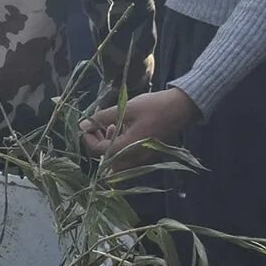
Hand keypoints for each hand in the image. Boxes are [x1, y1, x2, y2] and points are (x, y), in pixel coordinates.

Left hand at [82, 85, 197, 157]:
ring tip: (110, 124)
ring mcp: (142, 157)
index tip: (86, 125)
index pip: (100, 151)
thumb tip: (83, 125)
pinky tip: (121, 127)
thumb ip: (103, 118)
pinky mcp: (146, 153)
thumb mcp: (126, 108)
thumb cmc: (154, 106)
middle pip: (106, 159)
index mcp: (129, 147)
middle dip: (98, 142)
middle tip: (97, 125)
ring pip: (116, 159)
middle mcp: (135, 158)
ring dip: (108, 144)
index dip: (89, 138)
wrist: (182, 107)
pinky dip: (119, 144)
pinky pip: (127, 155)